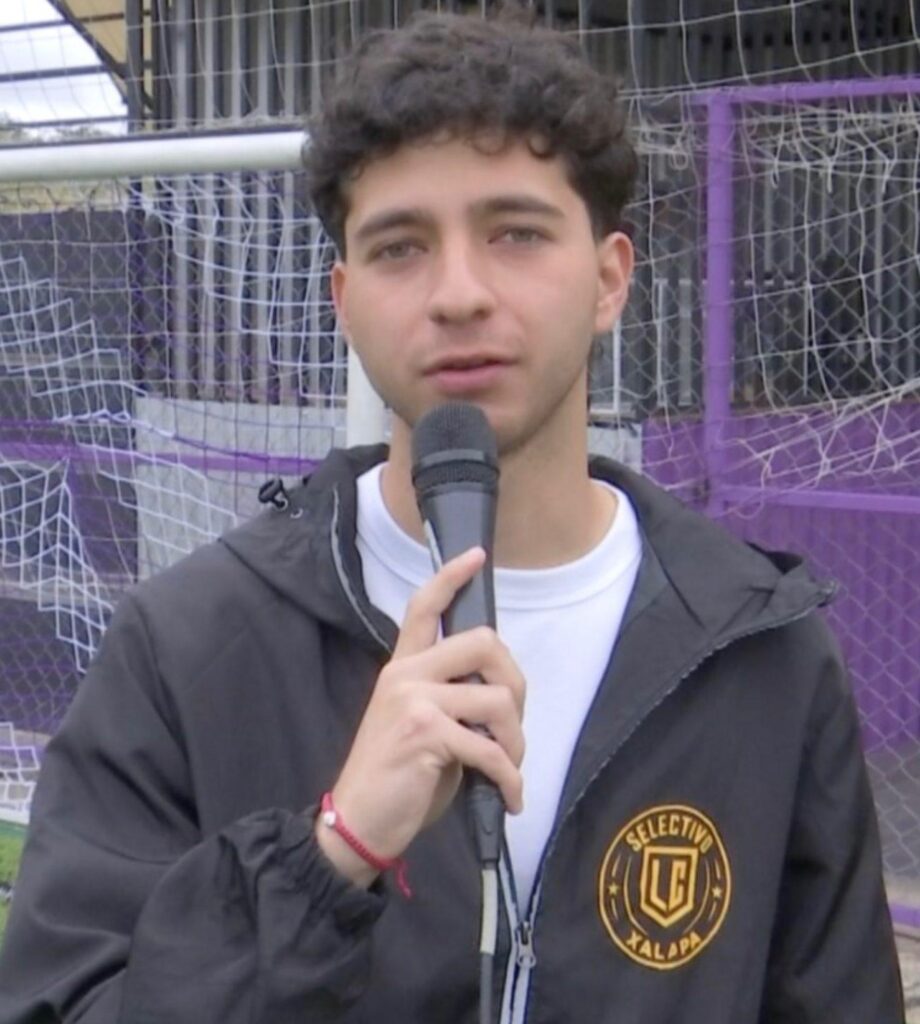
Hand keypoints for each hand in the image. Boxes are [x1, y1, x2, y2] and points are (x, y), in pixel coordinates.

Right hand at [315, 546, 524, 887]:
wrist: (357, 823)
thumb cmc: (395, 779)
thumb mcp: (421, 726)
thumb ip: (451, 698)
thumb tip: (499, 697)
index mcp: (403, 669)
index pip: (423, 608)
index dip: (450, 578)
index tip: (475, 556)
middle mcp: (406, 675)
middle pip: (483, 642)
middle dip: (515, 682)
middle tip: (511, 724)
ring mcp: (414, 701)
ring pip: (497, 698)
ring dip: (515, 741)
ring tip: (507, 768)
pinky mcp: (425, 734)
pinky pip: (490, 748)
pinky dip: (509, 778)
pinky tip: (509, 797)